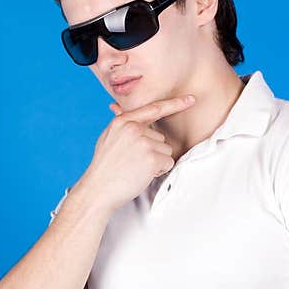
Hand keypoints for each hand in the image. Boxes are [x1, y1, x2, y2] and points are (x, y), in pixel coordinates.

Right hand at [76, 95, 195, 213]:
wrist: (98, 189)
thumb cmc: (104, 167)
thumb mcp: (108, 138)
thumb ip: (120, 123)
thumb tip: (116, 106)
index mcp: (123, 121)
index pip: (153, 108)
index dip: (174, 103)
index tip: (190, 99)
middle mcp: (134, 128)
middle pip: (160, 137)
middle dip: (152, 152)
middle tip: (133, 162)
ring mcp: (143, 142)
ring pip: (166, 150)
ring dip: (156, 162)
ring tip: (136, 168)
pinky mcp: (151, 158)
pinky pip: (168, 162)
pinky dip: (159, 171)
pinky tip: (142, 174)